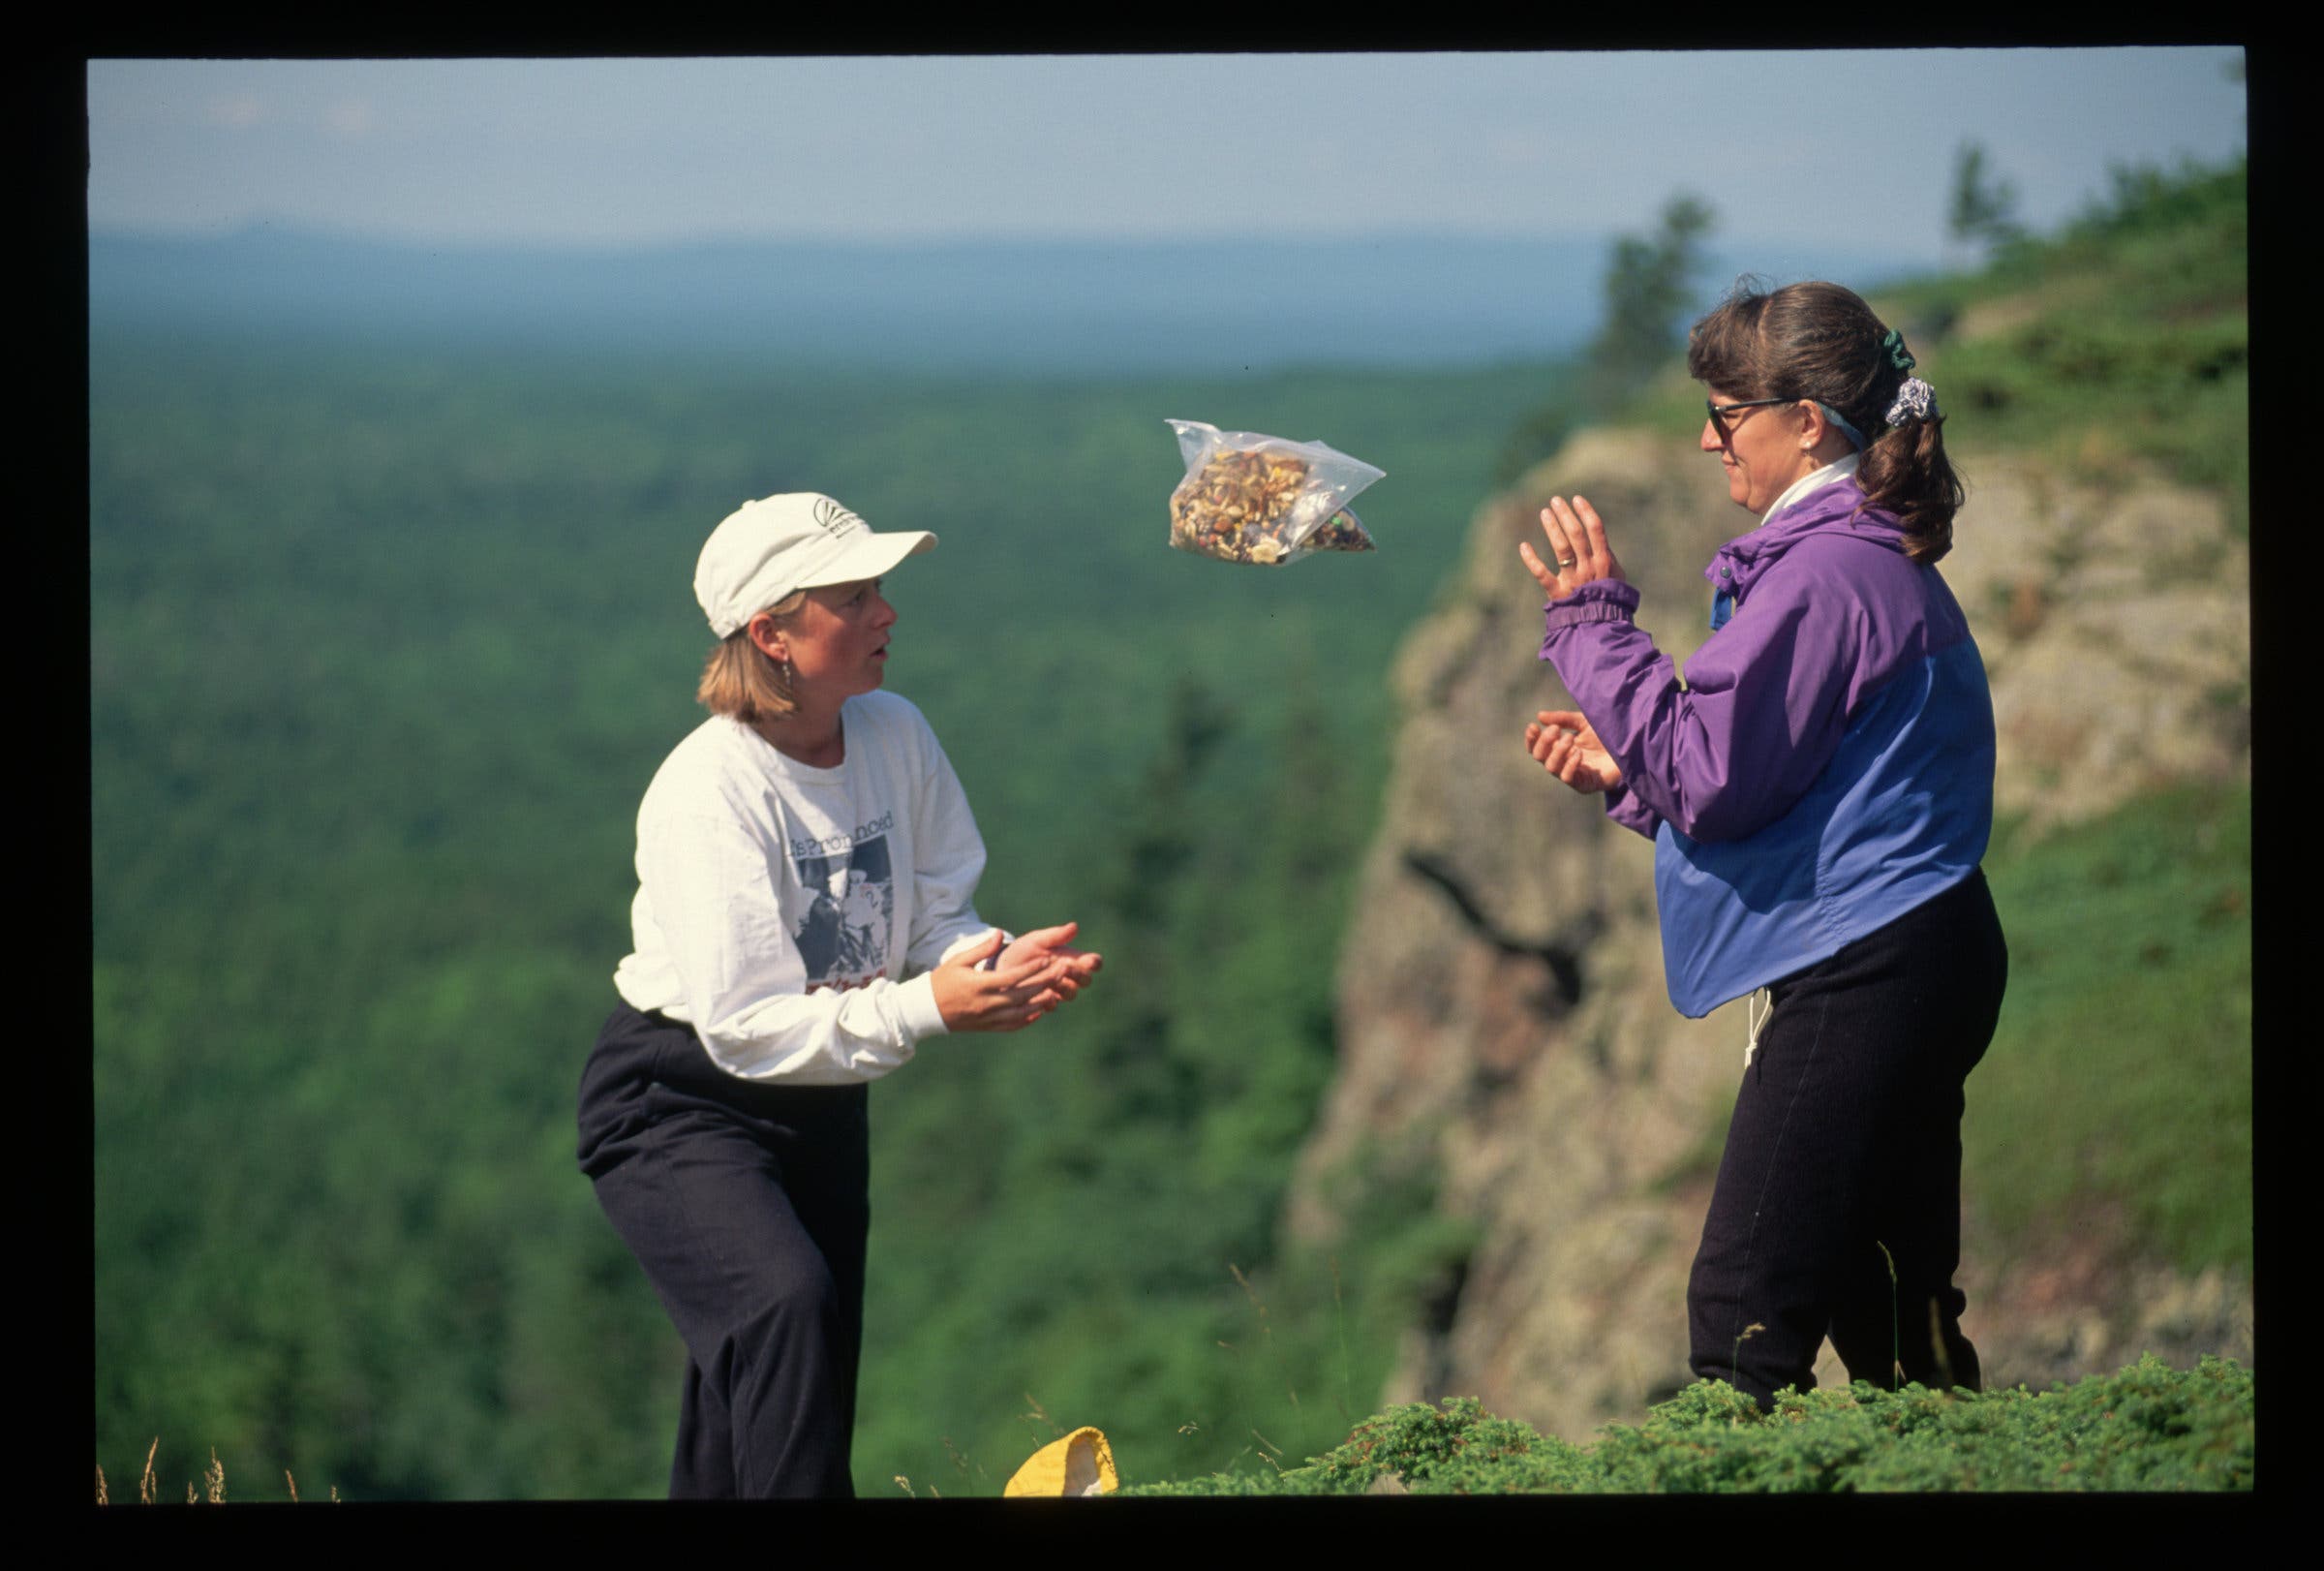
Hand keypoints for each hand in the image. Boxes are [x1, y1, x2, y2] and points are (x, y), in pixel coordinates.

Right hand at [931, 930, 1078, 1032]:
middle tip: (1063, 972)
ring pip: (1021, 1013)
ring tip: (1057, 992)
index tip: (1048, 958)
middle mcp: (986, 1003)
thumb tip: (1000, 934)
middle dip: (1045, 983)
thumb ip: (981, 949)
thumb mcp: (958, 961)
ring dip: (1041, 1002)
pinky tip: (1040, 1011)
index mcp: (979, 985)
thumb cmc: (942, 981)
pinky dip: (1028, 1019)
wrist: (926, 1010)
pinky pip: (1012, 1025)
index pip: (1012, 976)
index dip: (1032, 968)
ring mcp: (988, 1018)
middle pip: (1022, 994)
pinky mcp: (987, 1027)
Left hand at [997, 921, 1102, 1009]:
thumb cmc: (1023, 951)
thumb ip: (1056, 936)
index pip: (1093, 963)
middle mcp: (1068, 976)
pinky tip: (1043, 993)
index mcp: (1072, 959)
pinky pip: (1052, 1004)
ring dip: (1064, 986)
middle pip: (1085, 980)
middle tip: (1066, 966)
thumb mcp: (1037, 940)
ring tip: (1054, 978)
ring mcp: (1058, 991)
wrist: (1001, 968)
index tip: (1090, 961)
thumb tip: (1075, 927)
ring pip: (1070, 993)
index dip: (1094, 963)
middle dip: (1078, 974)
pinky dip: (1049, 999)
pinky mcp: (1044, 1002)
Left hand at [1518, 495, 1625, 600]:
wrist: (1600, 626)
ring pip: (1561, 548)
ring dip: (1552, 528)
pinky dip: (1531, 560)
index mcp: (1604, 561)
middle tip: (1555, 501)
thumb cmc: (1610, 598)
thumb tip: (1597, 537)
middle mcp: (1589, 568)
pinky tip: (1523, 546)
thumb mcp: (1616, 575)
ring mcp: (1573, 580)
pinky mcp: (1557, 593)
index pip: (1596, 530)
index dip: (1586, 512)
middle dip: (1566, 515)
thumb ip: (1606, 556)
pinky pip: (1542, 574)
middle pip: (1576, 535)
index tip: (1576, 499)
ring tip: (1545, 513)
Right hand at [1524, 709, 1621, 794]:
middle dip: (1544, 742)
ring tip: (1570, 738)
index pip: (1537, 746)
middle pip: (1539, 756)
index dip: (1532, 738)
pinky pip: (1567, 777)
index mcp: (1560, 747)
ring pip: (1550, 767)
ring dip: (1557, 751)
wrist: (1630, 748)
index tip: (1533, 726)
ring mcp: (1572, 773)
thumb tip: (1539, 715)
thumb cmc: (1608, 735)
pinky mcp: (1583, 784)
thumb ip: (1563, 719)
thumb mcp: (1584, 722)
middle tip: (1557, 730)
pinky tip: (1579, 753)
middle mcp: (1563, 762)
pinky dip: (1569, 764)